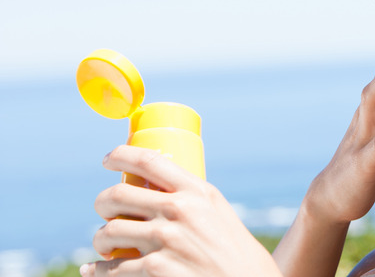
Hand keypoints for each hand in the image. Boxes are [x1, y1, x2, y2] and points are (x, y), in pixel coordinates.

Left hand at [80, 145, 282, 276]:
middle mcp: (180, 210)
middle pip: (117, 195)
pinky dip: (98, 271)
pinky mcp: (155, 271)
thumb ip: (192, 203)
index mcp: (197, 191)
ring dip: (100, 241)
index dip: (121, 155)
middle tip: (105, 213)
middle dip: (102, 204)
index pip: (149, 160)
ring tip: (105, 246)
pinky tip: (94, 270)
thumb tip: (155, 195)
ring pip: (108, 233)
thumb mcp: (219, 216)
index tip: (109, 159)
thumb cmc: (236, 254)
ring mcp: (166, 241)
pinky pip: (111, 269)